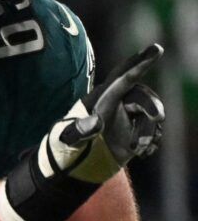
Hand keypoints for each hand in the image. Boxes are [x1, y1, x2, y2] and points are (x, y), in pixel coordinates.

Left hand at [41, 43, 165, 184]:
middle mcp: (115, 105)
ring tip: (138, 149)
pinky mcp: (133, 134)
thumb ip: (80, 132)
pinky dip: (153, 141)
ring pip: (150, 116)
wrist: (69, 171)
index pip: (122, 77)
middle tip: (157, 117)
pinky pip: (153, 131)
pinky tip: (143, 152)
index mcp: (99, 100)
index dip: (139, 62)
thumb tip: (97, 122)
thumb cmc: (62, 152)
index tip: (156, 49)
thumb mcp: (67, 142)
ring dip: (149, 132)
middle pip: (142, 96)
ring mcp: (126, 119)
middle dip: (152, 106)